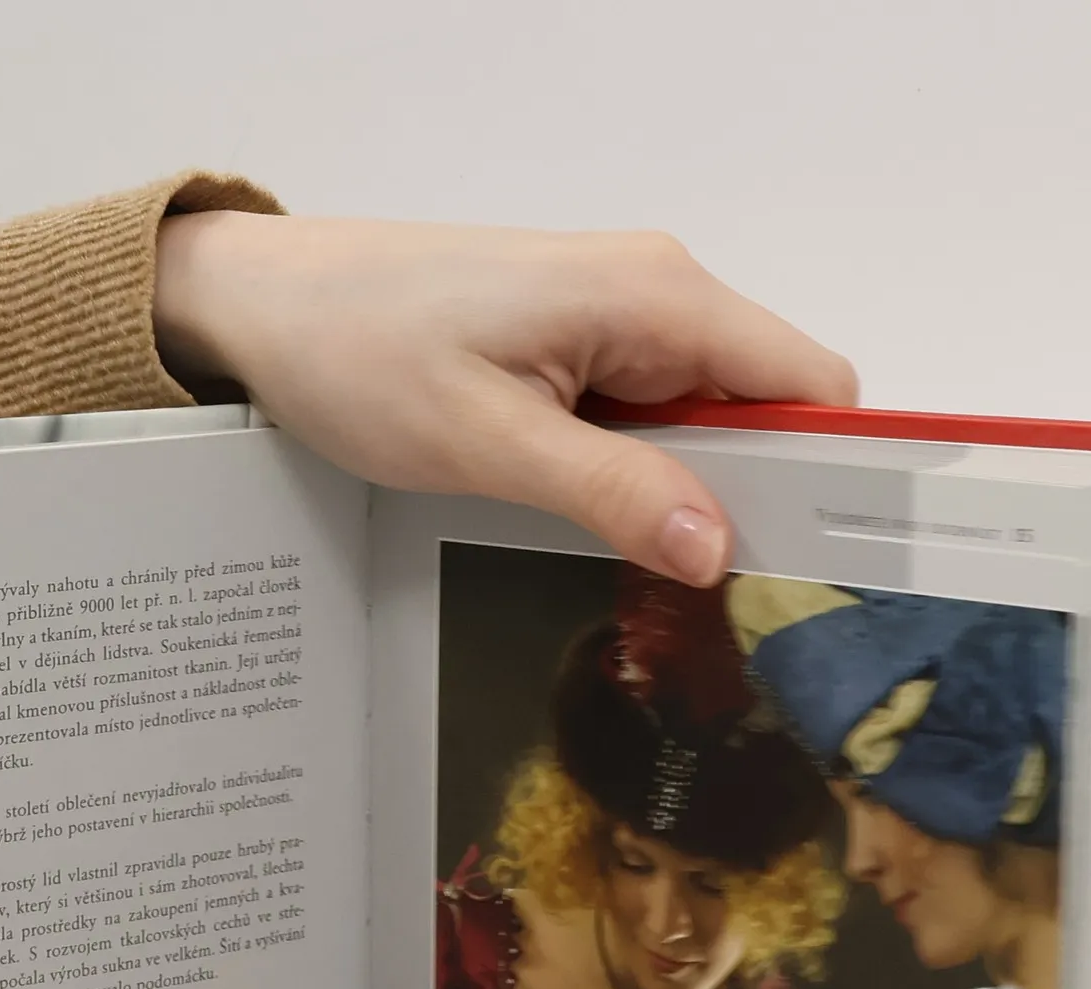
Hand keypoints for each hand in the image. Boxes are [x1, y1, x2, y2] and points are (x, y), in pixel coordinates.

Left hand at [154, 213, 855, 587]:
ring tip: (628, 559)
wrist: (266, 303)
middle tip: (695, 590)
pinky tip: (590, 519)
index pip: (809, 388)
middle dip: (747, 500)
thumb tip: (714, 545)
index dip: (824, 477)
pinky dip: (638, 475)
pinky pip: (648, 418)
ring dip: (682, 493)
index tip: (803, 566)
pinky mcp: (577, 346)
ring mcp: (616, 319)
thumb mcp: (489, 442)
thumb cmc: (358, 348)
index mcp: (655, 298)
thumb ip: (612, 492)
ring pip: (705, 422)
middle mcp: (654, 295)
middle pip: (766, 410)